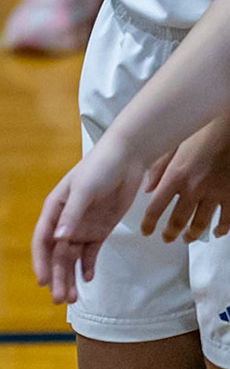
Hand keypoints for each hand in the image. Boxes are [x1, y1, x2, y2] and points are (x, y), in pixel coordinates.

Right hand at [32, 143, 146, 303]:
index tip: (43, 281)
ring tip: (71, 297)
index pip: (42, 239)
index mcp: (54, 209)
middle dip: (56, 275)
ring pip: (72, 256)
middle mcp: (65, 220)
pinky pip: (90, 252)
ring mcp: (82, 226)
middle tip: (59, 299)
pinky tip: (87, 279)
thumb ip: (72, 215)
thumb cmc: (99, 169)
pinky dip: (87, 266)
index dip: (41, 261)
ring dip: (70, 275)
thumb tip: (59, 239)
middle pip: (57, 253)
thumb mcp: (84, 191)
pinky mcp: (100, 229)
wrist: (126, 160)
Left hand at [139, 117, 229, 242]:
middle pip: (179, 219)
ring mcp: (215, 194)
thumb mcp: (173, 146)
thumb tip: (147, 188)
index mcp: (175, 176)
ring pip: (202, 223)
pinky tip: (217, 232)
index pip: (156, 206)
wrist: (227, 129)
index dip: (150, 222)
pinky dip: (222, 229)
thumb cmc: (200, 132)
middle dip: (171, 232)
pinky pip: (227, 218)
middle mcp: (194, 188)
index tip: (147, 231)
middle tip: (166, 238)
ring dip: (193, 234)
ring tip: (186, 238)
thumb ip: (158, 168)